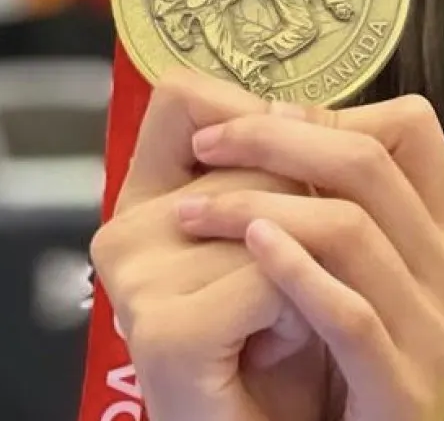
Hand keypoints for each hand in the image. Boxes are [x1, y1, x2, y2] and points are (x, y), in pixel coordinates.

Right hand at [89, 70, 330, 420]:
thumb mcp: (282, 238)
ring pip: (278, 213)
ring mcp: (138, 281)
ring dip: (318, 266)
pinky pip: (273, 277)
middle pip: (259, 157)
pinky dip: (308, 309)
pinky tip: (290, 341)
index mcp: (145, 202)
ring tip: (295, 318)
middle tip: (293, 285)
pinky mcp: (163, 330)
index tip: (294, 169)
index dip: (259, 118)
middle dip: (310, 214)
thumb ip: (279, 171)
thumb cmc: (293, 345)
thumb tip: (304, 108)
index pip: (184, 97)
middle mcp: (126, 233)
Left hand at [177, 95, 443, 420]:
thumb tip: (283, 118)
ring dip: (258, 206)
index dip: (329, 112)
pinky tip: (248, 251)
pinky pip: (350, 313)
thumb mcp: (370, 277)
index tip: (260, 119)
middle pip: (370, 164)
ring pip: (352, 228)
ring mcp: (438, 331)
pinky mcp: (405, 388)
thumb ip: (350, 208)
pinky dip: (294, 273)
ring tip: (193, 211)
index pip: (411, 128)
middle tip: (205, 148)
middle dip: (275, 140)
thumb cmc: (362, 370)